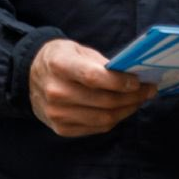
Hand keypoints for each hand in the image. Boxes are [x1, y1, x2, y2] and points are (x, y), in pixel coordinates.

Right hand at [29, 38, 153, 136]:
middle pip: (103, 101)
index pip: (94, 77)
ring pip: (103, 119)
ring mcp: (57, 113)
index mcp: (59, 65)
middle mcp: (55, 91)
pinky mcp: (60, 128)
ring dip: (127, 110)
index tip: (139, 81)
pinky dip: (113, 120)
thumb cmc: (59, 59)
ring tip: (138, 101)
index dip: (120, 82)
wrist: (29, 76)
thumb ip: (102, 63)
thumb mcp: (77, 50)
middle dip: (132, 97)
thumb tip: (132, 76)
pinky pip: (96, 128)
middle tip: (148, 91)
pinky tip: (122, 110)